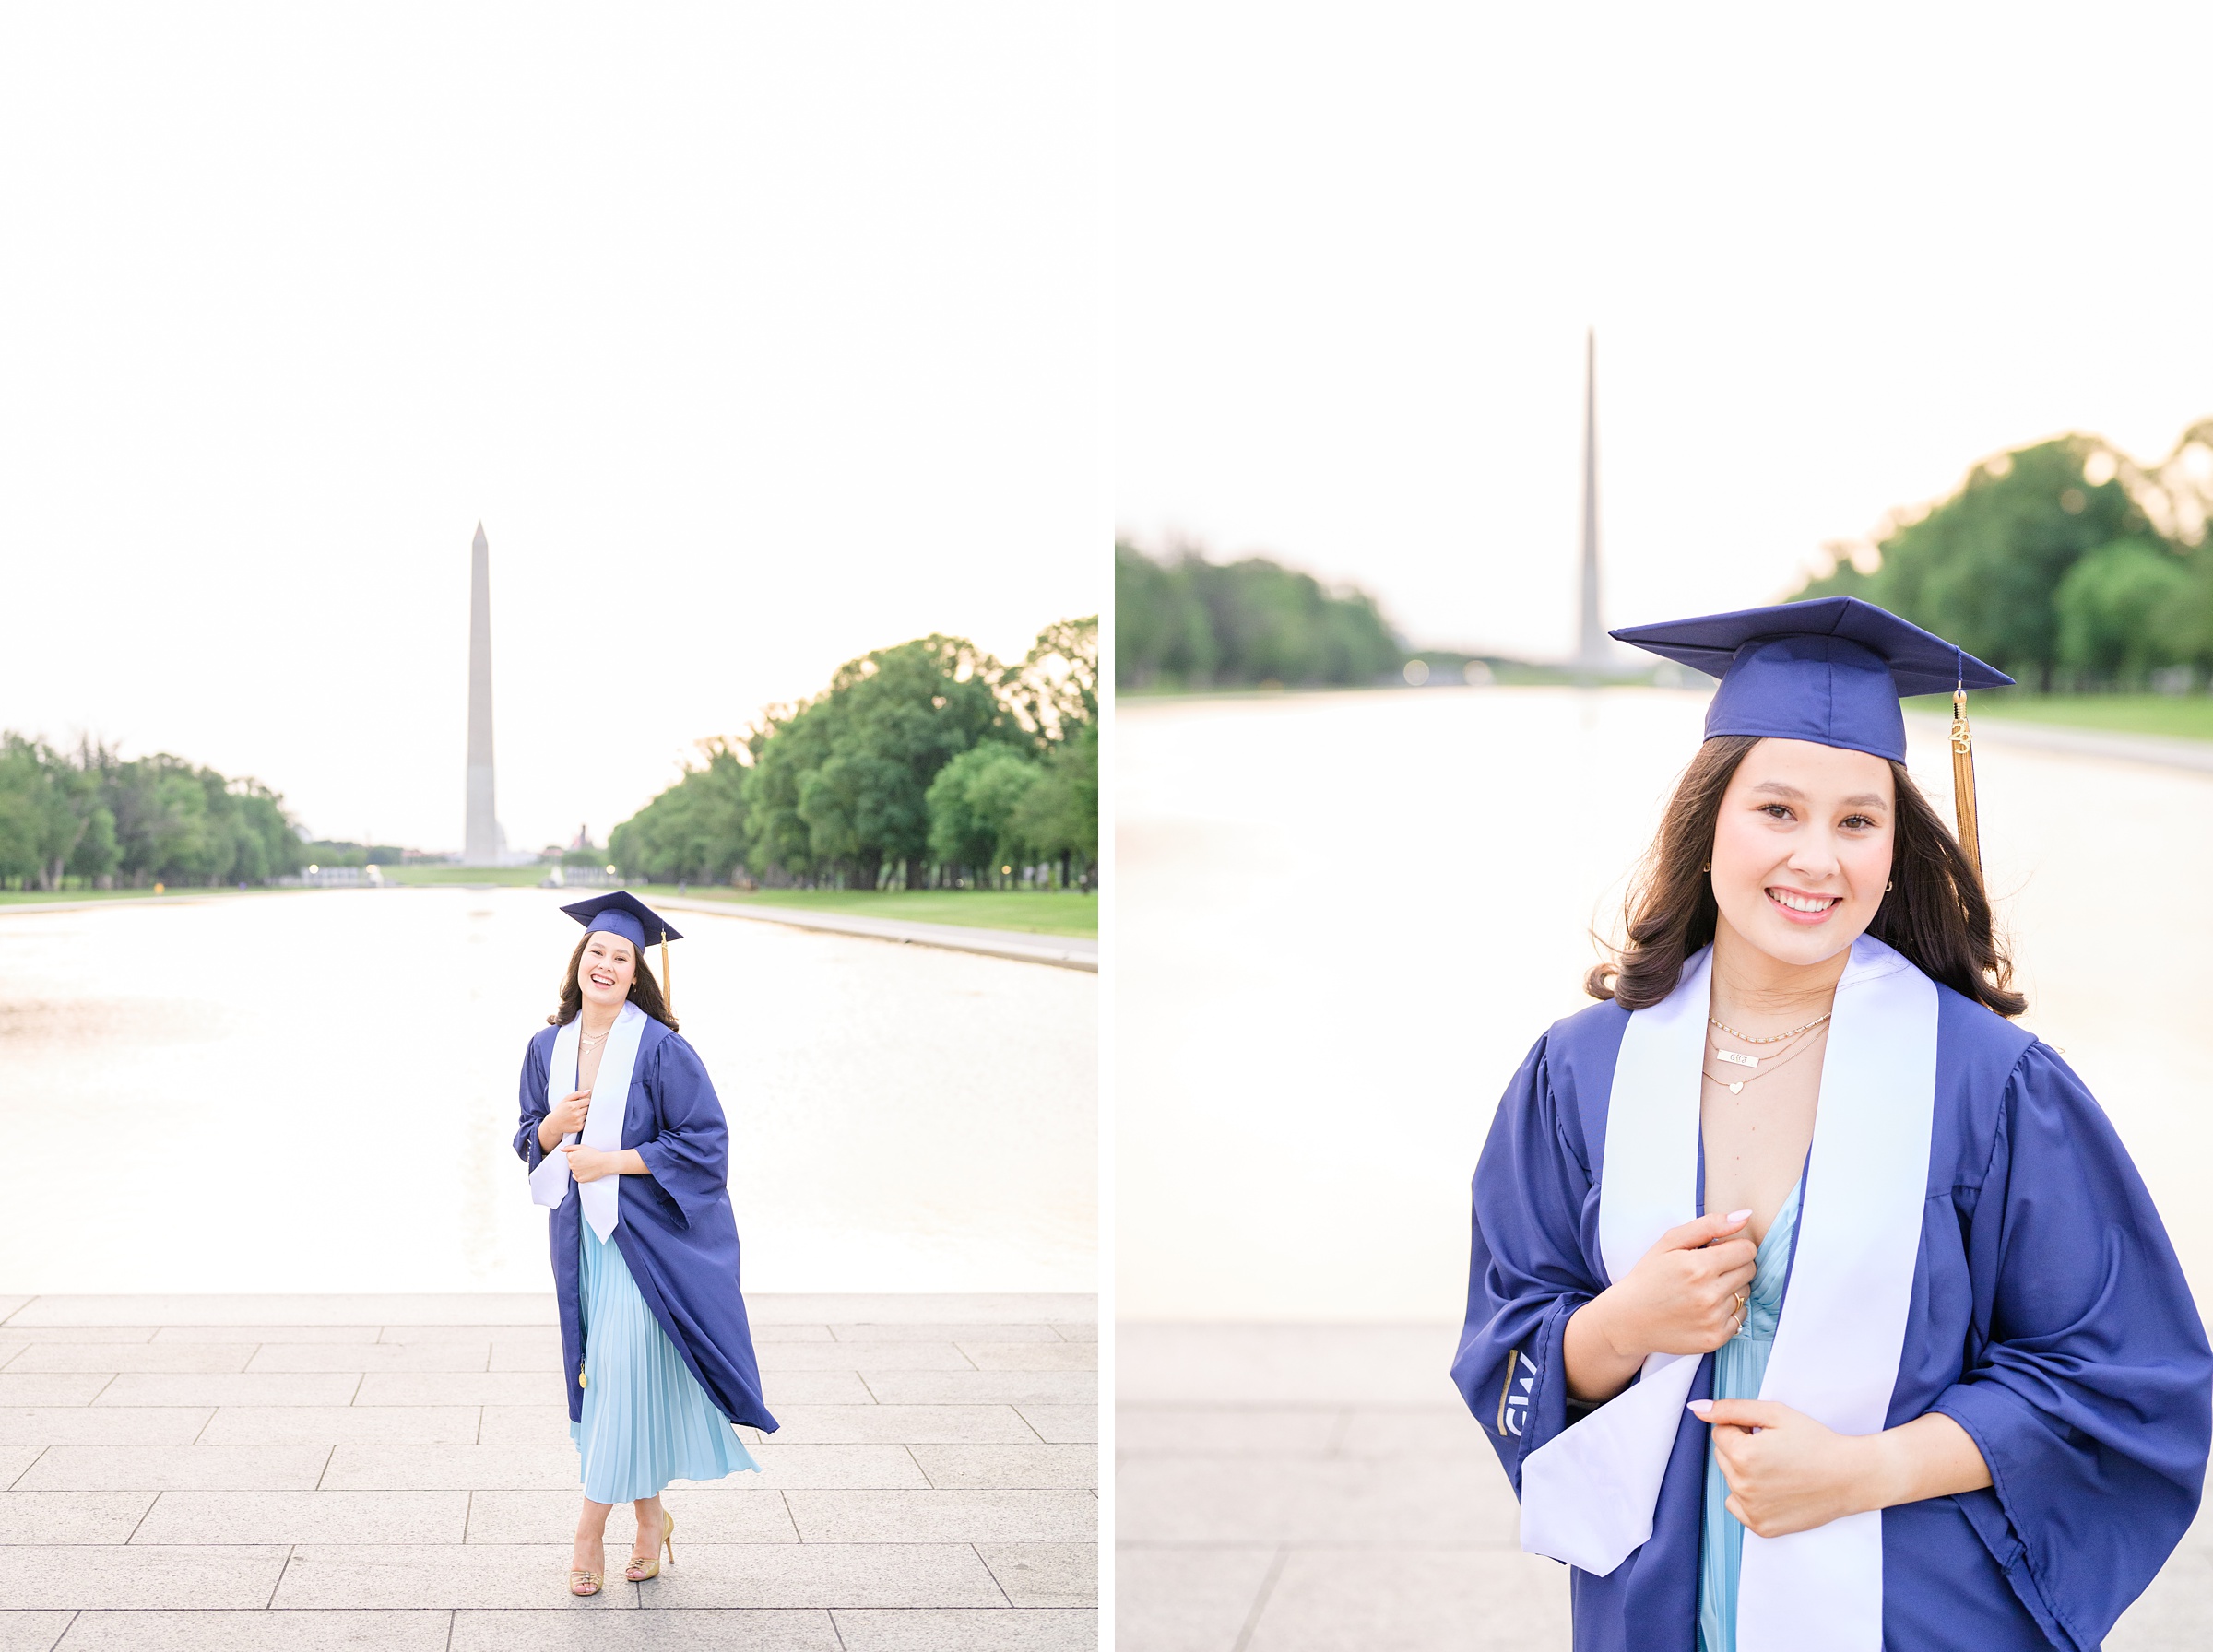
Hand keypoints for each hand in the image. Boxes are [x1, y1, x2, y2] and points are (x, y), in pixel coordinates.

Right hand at [547, 1089, 591, 1137]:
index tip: (580, 1103)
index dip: (584, 1101)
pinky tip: (575, 1120)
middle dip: (583, 1107)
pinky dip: (582, 1120)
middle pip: (588, 1108)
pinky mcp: (579, 1127)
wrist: (553, 1124)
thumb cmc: (559, 1111)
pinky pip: (585, 1122)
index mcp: (573, 1106)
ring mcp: (578, 1121)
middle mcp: (576, 1114)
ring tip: (574, 1115)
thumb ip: (577, 1094)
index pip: (588, 1101)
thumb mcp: (565, 1100)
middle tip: (576, 1109)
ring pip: (587, 1115)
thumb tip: (588, 1091)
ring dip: (583, 1114)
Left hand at [562, 1143, 615, 1182]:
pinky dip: (581, 1174)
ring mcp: (575, 1173)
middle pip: (571, 1163)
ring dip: (579, 1168)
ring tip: (588, 1165)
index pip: (569, 1155)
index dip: (577, 1154)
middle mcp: (571, 1166)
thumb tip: (561, 1149)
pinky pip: (577, 1177)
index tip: (583, 1155)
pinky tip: (587, 1171)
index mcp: (571, 1157)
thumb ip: (570, 1147)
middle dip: (577, 1161)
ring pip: (574, 1170)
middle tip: (586, 1160)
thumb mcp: (582, 1147)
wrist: (604, 1163)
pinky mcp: (580, 1179)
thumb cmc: (594, 1154)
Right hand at [1590, 1210, 1757, 1359]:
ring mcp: (1713, 1319)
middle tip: (1709, 1270)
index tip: (1718, 1251)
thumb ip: (1708, 1225)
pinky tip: (1705, 1309)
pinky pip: (1740, 1318)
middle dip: (1734, 1266)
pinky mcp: (1715, 1338)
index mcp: (1698, 1266)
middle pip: (1750, 1271)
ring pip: (1745, 1294)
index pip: (1747, 1250)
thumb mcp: (1669, 1242)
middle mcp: (1709, 1295)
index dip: (1734, 1247)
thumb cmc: (1649, 1277)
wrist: (1629, 1320)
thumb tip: (1744, 1217)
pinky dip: (1727, 1311)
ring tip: (1703, 1290)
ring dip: (1730, 1289)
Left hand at [1690, 1399, 1872, 1536]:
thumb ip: (1732, 1409)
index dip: (1743, 1427)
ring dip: (1746, 1472)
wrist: (1851, 1476)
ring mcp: (1751, 1510)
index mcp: (1742, 1455)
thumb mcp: (1775, 1414)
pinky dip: (1750, 1497)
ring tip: (1779, 1469)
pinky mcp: (1762, 1527)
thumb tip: (1697, 1408)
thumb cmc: (1815, 1442)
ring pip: (1730, 1480)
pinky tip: (1776, 1489)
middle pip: (1723, 1456)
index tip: (1767, 1433)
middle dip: (1742, 1448)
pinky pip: (1738, 1506)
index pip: (1720, 1432)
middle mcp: (1742, 1486)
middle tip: (1775, 1450)